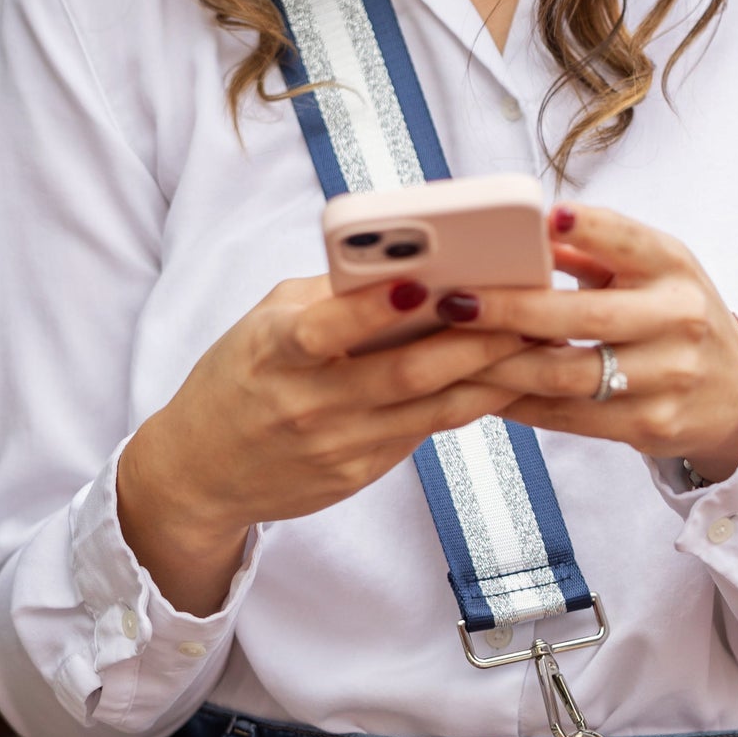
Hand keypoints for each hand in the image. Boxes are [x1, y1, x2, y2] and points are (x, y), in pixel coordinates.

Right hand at [117, 273, 523, 614]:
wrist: (198, 472)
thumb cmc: (239, 377)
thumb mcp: (264, 324)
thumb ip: (328, 296)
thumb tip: (408, 263)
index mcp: (275, 352)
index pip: (326, 328)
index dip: (373, 307)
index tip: (422, 282)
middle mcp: (308, 403)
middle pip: (405, 372)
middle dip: (474, 338)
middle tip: (528, 306)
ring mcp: (337, 445)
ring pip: (433, 409)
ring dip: (492, 374)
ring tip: (538, 341)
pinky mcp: (358, 474)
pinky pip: (426, 433)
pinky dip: (469, 403)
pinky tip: (506, 377)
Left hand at [448, 205, 737, 478]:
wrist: (733, 392)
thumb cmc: (671, 315)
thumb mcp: (651, 270)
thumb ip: (593, 249)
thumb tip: (524, 230)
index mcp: (673, 267)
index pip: (630, 241)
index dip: (591, 229)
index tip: (547, 220)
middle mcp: (679, 318)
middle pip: (585, 316)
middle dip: (512, 310)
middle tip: (455, 302)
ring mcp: (669, 377)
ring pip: (568, 374)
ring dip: (501, 365)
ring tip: (451, 352)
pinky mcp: (651, 424)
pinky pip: (569, 416)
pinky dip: (520, 403)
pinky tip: (483, 389)